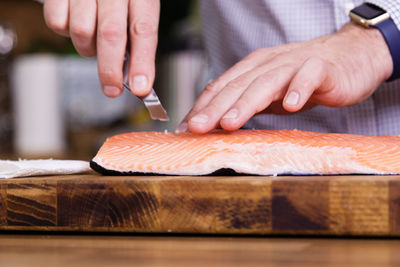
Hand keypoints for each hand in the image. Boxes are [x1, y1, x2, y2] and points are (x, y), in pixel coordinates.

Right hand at [43, 0, 159, 97]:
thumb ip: (137, 41)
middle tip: (112, 89)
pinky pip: (57, 24)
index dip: (142, 62)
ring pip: (82, 31)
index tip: (141, 88)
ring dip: (88, 48)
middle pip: (111, 33)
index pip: (144, 30)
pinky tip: (76, 23)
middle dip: (111, 69)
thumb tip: (136, 79)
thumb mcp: (137, 10)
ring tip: (94, 41)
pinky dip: (66, 33)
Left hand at [177, 23, 392, 133]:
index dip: (201, 107)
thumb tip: (215, 126)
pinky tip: (291, 107)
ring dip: (246, 103)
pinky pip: (308, 77)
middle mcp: (268, 64)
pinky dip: (298, 90)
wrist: (347, 57)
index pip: (221, 87)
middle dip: (214, 109)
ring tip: (230, 123)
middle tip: (196, 129)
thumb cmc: (302, 79)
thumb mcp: (268, 94)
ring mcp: (294, 64)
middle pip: (237, 86)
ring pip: (266, 83)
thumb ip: (246, 105)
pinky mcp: (322, 69)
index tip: (184, 130)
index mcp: (252, 69)